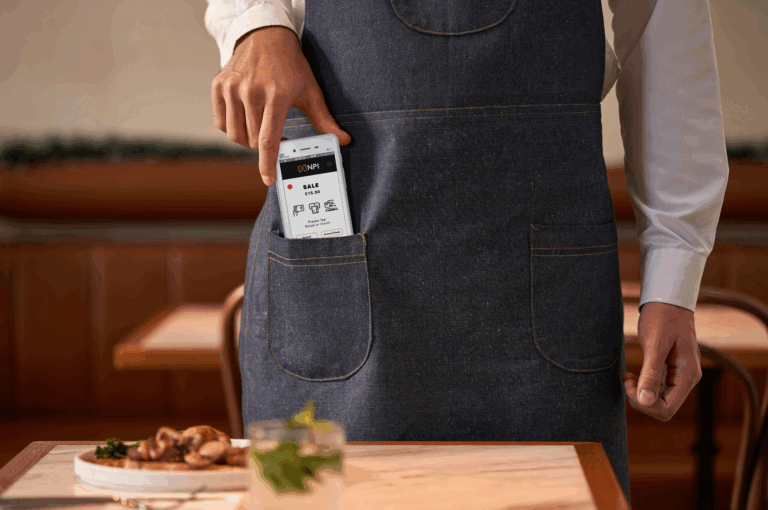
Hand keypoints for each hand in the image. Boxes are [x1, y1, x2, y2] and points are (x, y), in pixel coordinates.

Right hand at [211, 26, 350, 185]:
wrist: (266, 36)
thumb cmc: (290, 66)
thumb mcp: (310, 91)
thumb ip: (324, 120)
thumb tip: (343, 140)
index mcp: (276, 95)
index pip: (268, 140)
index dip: (267, 164)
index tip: (269, 179)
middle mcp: (251, 92)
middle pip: (252, 141)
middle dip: (263, 148)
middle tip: (273, 139)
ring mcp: (232, 88)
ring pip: (235, 134)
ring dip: (247, 140)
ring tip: (259, 130)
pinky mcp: (219, 86)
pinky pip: (221, 121)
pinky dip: (232, 129)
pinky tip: (245, 121)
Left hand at [622, 302, 701, 420]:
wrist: (668, 301)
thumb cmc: (662, 318)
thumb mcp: (655, 344)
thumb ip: (651, 373)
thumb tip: (646, 401)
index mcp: (687, 375)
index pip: (667, 409)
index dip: (645, 405)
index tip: (629, 385)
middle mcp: (687, 379)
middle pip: (664, 408)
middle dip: (641, 400)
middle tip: (626, 380)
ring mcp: (680, 376)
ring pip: (659, 401)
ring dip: (640, 393)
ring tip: (627, 377)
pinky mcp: (671, 371)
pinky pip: (658, 389)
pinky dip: (643, 386)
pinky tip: (632, 376)